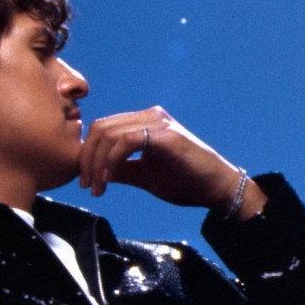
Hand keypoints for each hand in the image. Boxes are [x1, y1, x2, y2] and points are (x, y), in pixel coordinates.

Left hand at [78, 106, 262, 213]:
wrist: (218, 188)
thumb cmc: (185, 182)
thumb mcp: (143, 176)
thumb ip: (120, 170)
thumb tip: (94, 172)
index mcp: (144, 122)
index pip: (103, 129)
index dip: (88, 154)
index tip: (87, 182)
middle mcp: (150, 116)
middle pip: (101, 128)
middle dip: (88, 159)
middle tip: (88, 186)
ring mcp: (159, 123)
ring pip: (110, 134)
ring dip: (97, 163)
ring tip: (98, 187)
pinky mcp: (166, 135)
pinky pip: (127, 140)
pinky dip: (112, 160)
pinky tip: (110, 179)